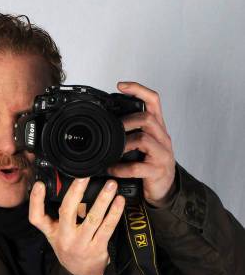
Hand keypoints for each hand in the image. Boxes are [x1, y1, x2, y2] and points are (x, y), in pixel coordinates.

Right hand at [29, 178, 124, 274]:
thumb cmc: (71, 250)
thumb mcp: (58, 236)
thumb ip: (58, 217)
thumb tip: (70, 189)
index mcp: (52, 233)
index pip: (37, 218)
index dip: (36, 201)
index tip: (39, 185)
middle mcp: (65, 238)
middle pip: (66, 212)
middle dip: (76, 192)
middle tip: (84, 176)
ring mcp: (81, 244)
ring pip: (92, 218)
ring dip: (103, 199)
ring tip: (111, 185)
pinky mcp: (97, 248)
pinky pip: (107, 227)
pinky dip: (114, 213)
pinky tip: (119, 201)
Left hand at [106, 81, 175, 207]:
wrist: (166, 189)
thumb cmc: (152, 165)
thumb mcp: (145, 145)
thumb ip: (133, 133)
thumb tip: (109, 124)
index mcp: (158, 129)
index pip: (154, 101)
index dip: (138, 90)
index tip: (121, 85)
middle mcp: (163, 138)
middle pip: (148, 119)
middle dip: (127, 120)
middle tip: (113, 128)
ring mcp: (162, 154)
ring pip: (144, 140)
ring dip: (123, 143)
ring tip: (111, 150)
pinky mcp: (157, 171)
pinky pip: (137, 167)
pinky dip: (121, 168)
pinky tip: (112, 169)